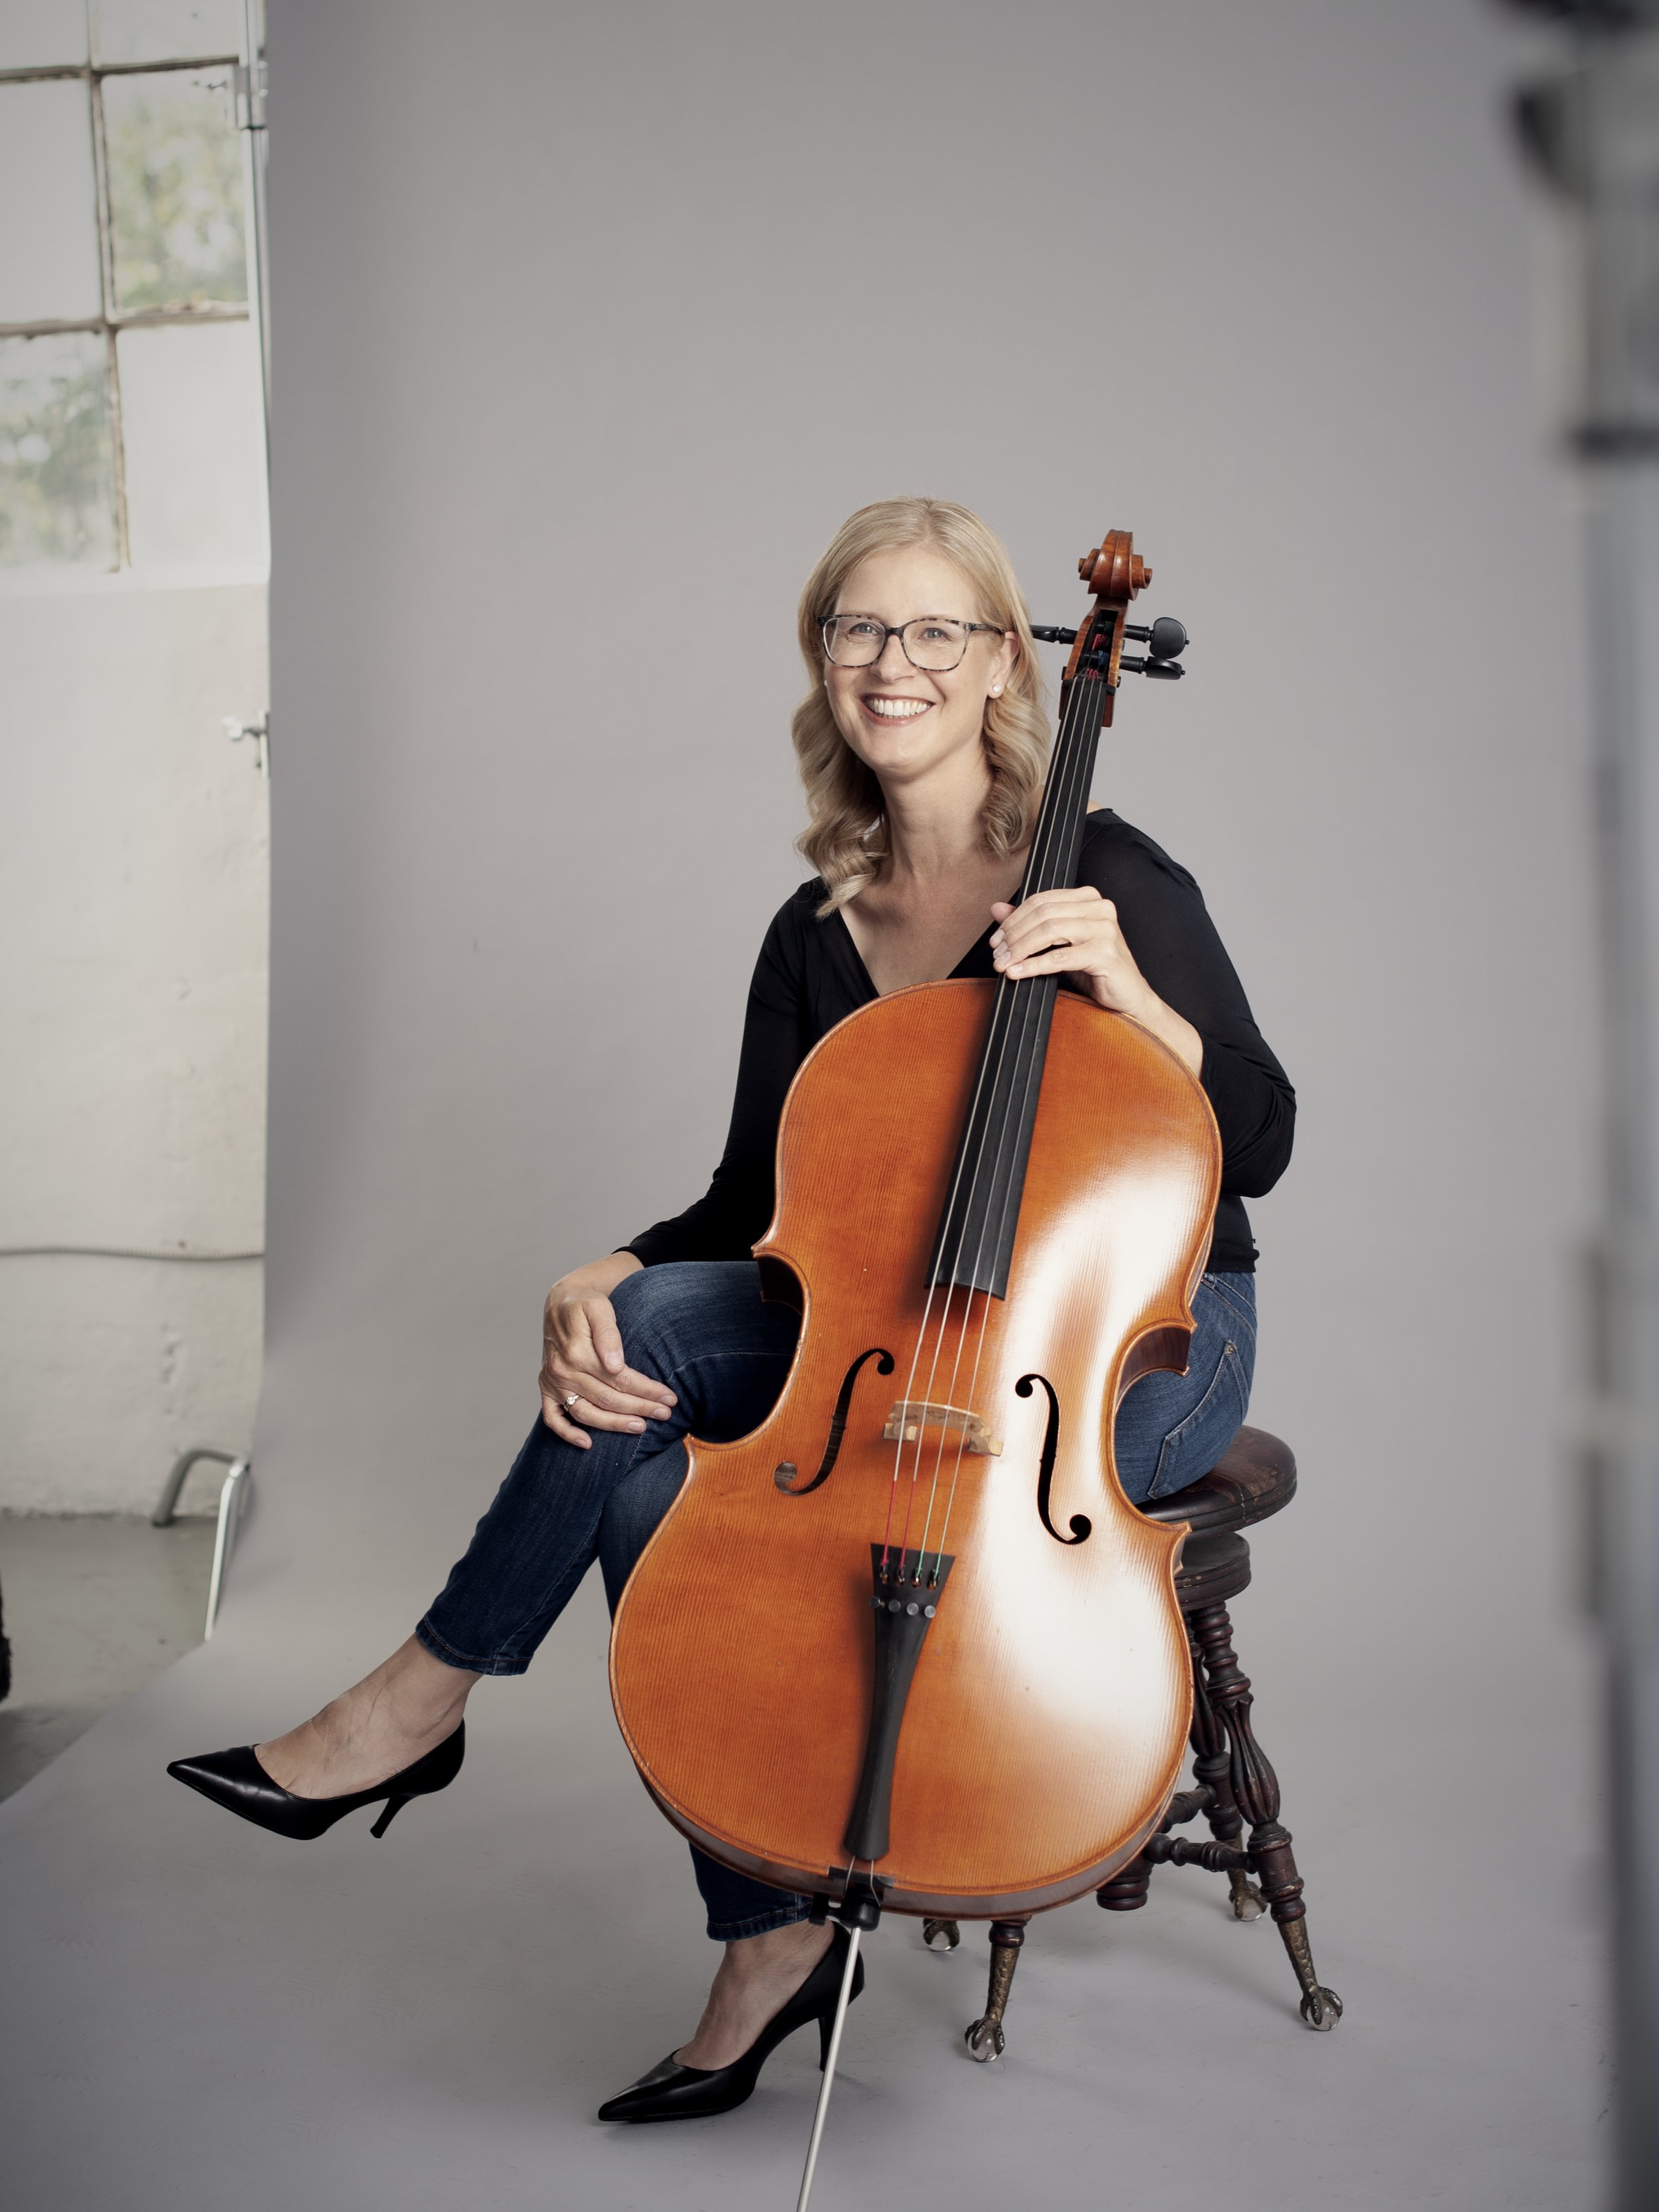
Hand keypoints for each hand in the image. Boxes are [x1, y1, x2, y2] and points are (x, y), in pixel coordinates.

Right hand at [540, 1253, 675, 1448]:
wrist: (560, 1303)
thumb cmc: (585, 1304)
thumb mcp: (598, 1307)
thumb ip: (608, 1334)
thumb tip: (616, 1365)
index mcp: (577, 1352)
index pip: (620, 1379)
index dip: (647, 1390)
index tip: (670, 1397)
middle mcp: (563, 1371)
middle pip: (608, 1399)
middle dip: (640, 1408)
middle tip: (666, 1414)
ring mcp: (553, 1382)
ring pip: (586, 1413)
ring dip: (614, 1425)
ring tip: (641, 1427)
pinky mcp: (547, 1388)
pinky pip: (553, 1418)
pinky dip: (567, 1434)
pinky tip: (587, 1444)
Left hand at [989, 891, 1202, 1075]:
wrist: (1129, 997)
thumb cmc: (1095, 970)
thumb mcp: (1059, 944)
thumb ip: (1030, 925)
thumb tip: (997, 909)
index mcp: (1089, 899)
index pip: (1042, 900)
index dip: (1014, 919)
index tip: (996, 939)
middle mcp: (1100, 908)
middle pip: (1043, 914)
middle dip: (1014, 934)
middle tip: (997, 954)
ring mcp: (1105, 929)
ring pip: (1049, 931)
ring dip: (1020, 949)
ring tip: (1003, 964)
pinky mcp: (1105, 953)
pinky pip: (1060, 957)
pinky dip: (1034, 965)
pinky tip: (1018, 972)